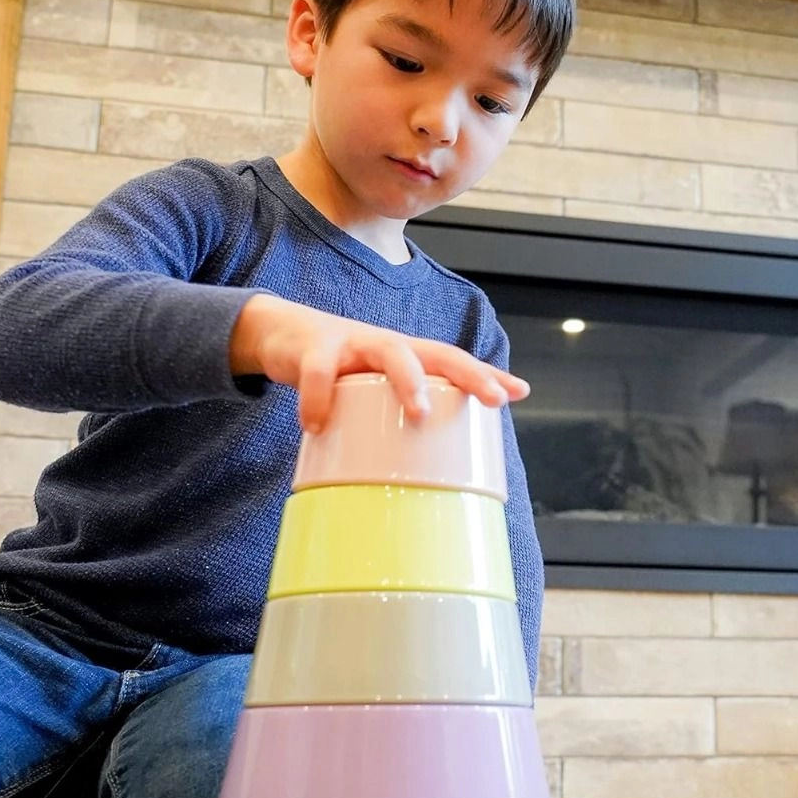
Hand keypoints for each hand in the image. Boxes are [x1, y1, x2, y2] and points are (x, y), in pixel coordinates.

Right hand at [230, 294, 529, 432]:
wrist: (281, 334)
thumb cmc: (336, 369)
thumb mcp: (369, 386)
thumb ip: (393, 412)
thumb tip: (422, 463)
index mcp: (403, 356)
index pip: (452, 360)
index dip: (484, 374)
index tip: (517, 392)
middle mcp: (384, 344)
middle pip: (434, 351)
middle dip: (467, 374)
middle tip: (490, 399)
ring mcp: (350, 342)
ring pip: (389, 351)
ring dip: (408, 380)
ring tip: (420, 413)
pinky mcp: (313, 348)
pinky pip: (318, 373)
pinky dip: (318, 400)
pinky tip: (316, 426)